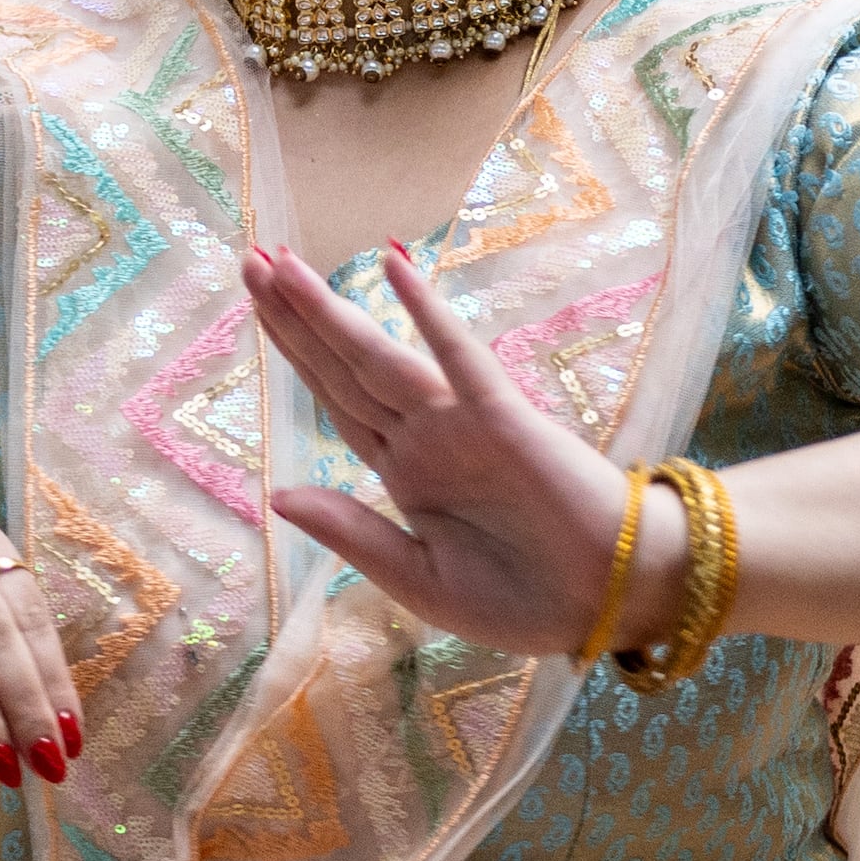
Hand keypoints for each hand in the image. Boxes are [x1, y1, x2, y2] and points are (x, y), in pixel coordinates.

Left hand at [243, 242, 647, 657]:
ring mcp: (461, 422)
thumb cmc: (525, 600)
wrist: (608, 603)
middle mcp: (425, 437)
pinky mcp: (504, 415)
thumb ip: (353, 534)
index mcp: (405, 474)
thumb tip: (276, 493)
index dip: (294, 353)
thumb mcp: (421, 580)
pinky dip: (428, 314)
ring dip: (330, 310)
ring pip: (379, 357)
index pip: (335, 401)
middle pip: (344, 367)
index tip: (256, 304)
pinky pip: (458, 357)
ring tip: (281, 262)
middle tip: (251, 257)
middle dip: (296, 315)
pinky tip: (395, 269)